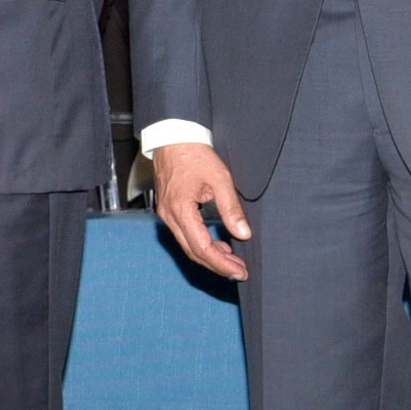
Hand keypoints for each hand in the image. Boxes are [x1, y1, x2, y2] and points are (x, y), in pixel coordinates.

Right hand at [149, 141, 249, 279]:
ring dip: (211, 256)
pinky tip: (219, 246)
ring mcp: (166, 214)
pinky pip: (185, 235)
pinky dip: (202, 244)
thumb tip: (244, 234)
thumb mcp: (220, 179)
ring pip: (188, 246)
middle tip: (240, 271)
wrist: (174, 138)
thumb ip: (231, 209)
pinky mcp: (169, 210)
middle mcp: (170, 216)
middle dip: (218, 265)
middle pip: (193, 252)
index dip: (222, 264)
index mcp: (181, 209)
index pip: (202, 248)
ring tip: (234, 261)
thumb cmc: (195, 154)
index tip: (240, 271)